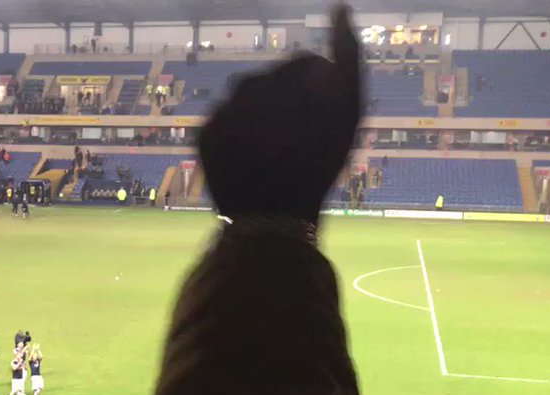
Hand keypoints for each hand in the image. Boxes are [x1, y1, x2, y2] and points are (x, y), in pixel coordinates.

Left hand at [198, 4, 360, 229]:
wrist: (273, 218)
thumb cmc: (319, 165)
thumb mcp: (348, 110)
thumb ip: (347, 54)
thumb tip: (341, 7)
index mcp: (280, 75)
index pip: (303, 65)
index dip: (320, 92)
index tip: (324, 123)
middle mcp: (245, 85)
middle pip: (272, 83)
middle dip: (287, 103)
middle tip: (299, 141)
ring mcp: (219, 110)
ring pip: (245, 103)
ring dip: (260, 118)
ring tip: (275, 150)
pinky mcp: (201, 136)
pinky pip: (223, 125)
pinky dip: (236, 136)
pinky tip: (252, 157)